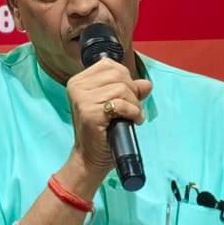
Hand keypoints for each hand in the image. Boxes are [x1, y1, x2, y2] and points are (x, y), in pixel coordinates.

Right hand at [64, 57, 152, 180]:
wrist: (90, 158)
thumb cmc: (101, 133)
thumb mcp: (115, 105)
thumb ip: (129, 91)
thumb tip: (146, 84)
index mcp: (79, 81)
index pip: (110, 65)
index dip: (125, 79)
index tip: (127, 96)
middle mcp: (77, 86)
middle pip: (118, 74)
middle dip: (132, 92)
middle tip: (132, 108)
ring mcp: (81, 99)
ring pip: (122, 88)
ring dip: (134, 104)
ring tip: (132, 116)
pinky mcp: (89, 112)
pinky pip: (120, 103)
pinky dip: (132, 112)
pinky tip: (132, 121)